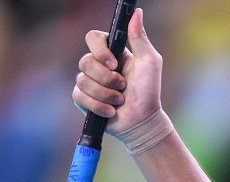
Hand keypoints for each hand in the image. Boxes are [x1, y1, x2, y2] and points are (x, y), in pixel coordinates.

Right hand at [72, 7, 161, 133]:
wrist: (142, 121)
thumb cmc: (149, 91)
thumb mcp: (149, 62)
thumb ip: (140, 38)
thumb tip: (136, 13)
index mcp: (112, 53)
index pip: (92, 38)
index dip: (99, 50)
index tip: (113, 63)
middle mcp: (97, 65)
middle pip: (85, 61)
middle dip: (106, 78)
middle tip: (122, 86)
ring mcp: (88, 82)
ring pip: (83, 81)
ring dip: (106, 94)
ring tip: (119, 101)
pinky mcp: (83, 99)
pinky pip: (80, 97)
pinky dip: (99, 106)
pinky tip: (111, 111)